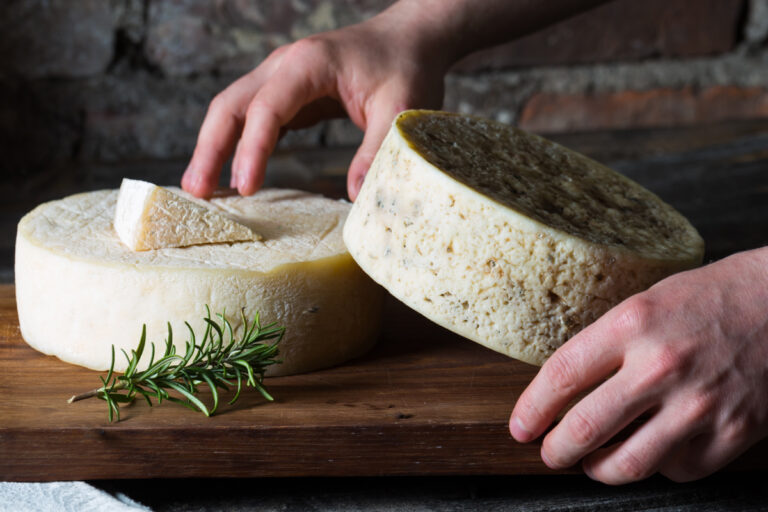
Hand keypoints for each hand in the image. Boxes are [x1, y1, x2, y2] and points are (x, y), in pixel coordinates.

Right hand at [181, 7, 446, 199]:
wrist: (410, 40)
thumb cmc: (406, 68)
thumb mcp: (400, 110)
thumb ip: (376, 151)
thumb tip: (355, 197)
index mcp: (309, 64)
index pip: (267, 108)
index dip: (252, 149)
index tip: (245, 187)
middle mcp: (285, 66)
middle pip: (231, 105)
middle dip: (210, 148)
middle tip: (195, 191)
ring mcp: (282, 78)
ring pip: (233, 110)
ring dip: (214, 147)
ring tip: (200, 189)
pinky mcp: (288, 94)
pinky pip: (253, 119)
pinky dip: (237, 145)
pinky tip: (231, 174)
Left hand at [510, 248, 767, 483]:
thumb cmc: (709, 298)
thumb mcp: (646, 303)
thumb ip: (607, 345)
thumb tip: (565, 390)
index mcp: (633, 324)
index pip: (562, 376)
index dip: (532, 408)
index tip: (521, 426)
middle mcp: (662, 366)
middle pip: (585, 428)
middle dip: (555, 450)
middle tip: (549, 453)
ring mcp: (700, 404)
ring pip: (627, 463)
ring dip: (597, 470)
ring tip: (590, 463)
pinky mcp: (733, 432)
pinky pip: (677, 469)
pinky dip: (657, 465)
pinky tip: (651, 449)